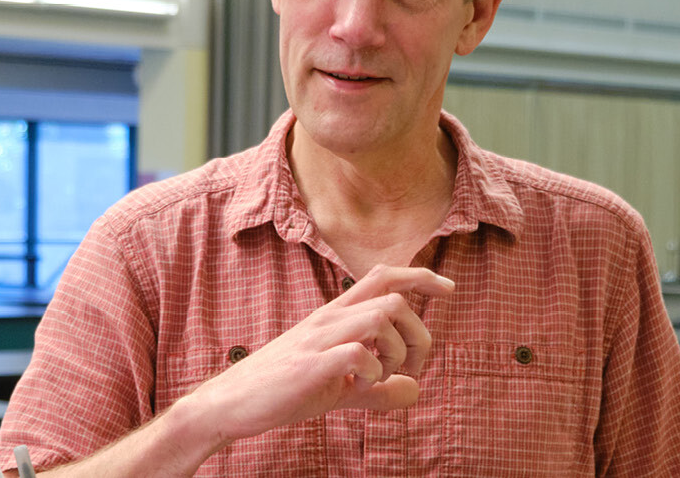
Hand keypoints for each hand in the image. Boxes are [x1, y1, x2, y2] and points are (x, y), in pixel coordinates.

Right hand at [177, 265, 452, 446]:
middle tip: (412, 368)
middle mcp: (329, 319)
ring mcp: (318, 340)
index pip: (383, 277)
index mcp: (335, 316)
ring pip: (381, 318)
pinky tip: (361, 389)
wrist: (231, 402)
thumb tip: (417, 390)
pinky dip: (373, 374)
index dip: (420, 275)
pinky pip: (358, 354)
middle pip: (393, 299)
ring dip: (398, 351)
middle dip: (419, 334)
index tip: (448, 289)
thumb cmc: (284, 390)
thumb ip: (379, 390)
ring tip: (384, 377)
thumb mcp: (339, 389)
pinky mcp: (310, 365)